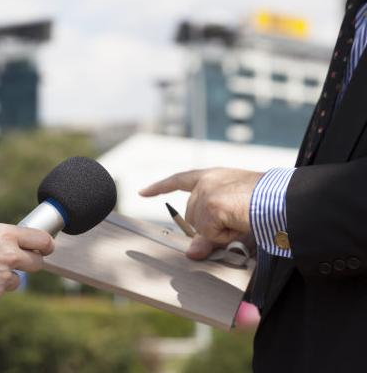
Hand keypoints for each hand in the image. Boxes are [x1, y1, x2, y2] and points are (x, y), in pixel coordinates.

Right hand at [0, 219, 54, 303]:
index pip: (41, 239)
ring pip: (18, 280)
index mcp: (7, 235)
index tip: (47, 247)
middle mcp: (10, 256)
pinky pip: (1, 290)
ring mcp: (4, 277)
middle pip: (37, 263)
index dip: (47, 244)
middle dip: (31, 262)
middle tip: (21, 261)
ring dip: (8, 277)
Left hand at [139, 168, 262, 257]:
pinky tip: (240, 224)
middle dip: (208, 227)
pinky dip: (225, 236)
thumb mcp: (234, 218)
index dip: (160, 187)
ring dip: (220, 232)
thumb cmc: (268, 204)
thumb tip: (192, 253)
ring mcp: (207, 193)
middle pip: (190, 216)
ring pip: (199, 227)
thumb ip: (210, 234)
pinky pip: (210, 234)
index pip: (180, 180)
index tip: (143, 192)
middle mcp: (206, 181)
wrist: (286, 198)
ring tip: (242, 220)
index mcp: (213, 176)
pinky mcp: (211, 206)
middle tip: (235, 224)